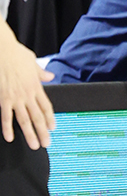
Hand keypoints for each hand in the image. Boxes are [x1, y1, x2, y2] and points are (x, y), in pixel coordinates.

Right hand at [0, 23, 55, 149]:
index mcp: (36, 86)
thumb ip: (41, 72)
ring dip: (30, 134)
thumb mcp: (32, 61)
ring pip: (25, 120)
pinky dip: (8, 127)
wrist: (3, 49)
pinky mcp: (4, 98)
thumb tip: (50, 75)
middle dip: (43, 132)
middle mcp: (28, 94)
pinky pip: (6, 116)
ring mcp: (16, 97)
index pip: (46, 107)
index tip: (53, 128)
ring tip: (34, 145)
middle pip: (38, 117)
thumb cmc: (16, 53)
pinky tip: (10, 137)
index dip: (50, 119)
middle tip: (46, 144)